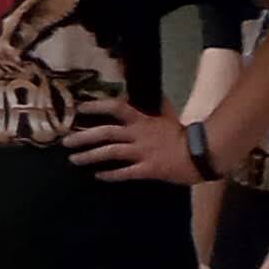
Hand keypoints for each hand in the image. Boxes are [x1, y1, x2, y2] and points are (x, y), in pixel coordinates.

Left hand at [67, 98, 198, 185]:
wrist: (202, 154)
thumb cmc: (185, 135)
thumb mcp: (169, 115)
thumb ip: (157, 105)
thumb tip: (152, 92)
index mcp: (143, 120)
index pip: (116, 107)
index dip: (96, 107)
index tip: (79, 109)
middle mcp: (138, 135)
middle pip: (105, 132)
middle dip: (83, 136)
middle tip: (66, 141)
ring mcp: (142, 152)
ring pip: (110, 152)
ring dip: (90, 156)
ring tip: (74, 159)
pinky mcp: (148, 169)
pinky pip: (125, 172)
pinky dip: (110, 174)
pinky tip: (98, 176)